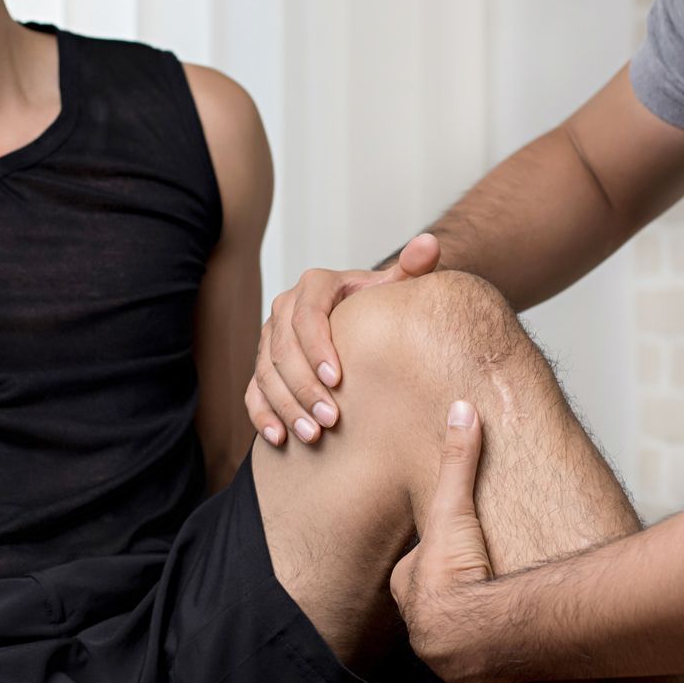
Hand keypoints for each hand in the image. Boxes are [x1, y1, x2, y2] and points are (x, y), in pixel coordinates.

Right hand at [246, 233, 440, 446]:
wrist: (359, 323)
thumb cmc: (379, 306)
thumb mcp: (395, 287)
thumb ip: (413, 268)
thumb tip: (430, 243)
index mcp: (315, 286)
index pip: (307, 315)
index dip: (317, 348)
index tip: (338, 379)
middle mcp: (285, 309)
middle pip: (282, 349)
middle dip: (305, 387)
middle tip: (331, 419)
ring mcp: (269, 339)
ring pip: (266, 373)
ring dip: (286, 406)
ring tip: (312, 435)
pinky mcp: (263, 366)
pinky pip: (253, 391)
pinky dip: (263, 416)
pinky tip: (280, 438)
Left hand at [390, 401, 510, 682]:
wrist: (477, 638)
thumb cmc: (461, 573)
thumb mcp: (456, 507)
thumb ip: (459, 460)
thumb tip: (461, 408)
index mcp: (409, 586)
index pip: (423, 564)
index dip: (444, 553)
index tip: (462, 548)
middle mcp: (419, 624)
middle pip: (437, 602)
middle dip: (457, 595)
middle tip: (482, 584)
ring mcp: (442, 656)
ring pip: (456, 636)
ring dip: (475, 629)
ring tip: (498, 617)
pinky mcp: (468, 680)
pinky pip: (478, 667)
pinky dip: (492, 658)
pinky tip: (509, 650)